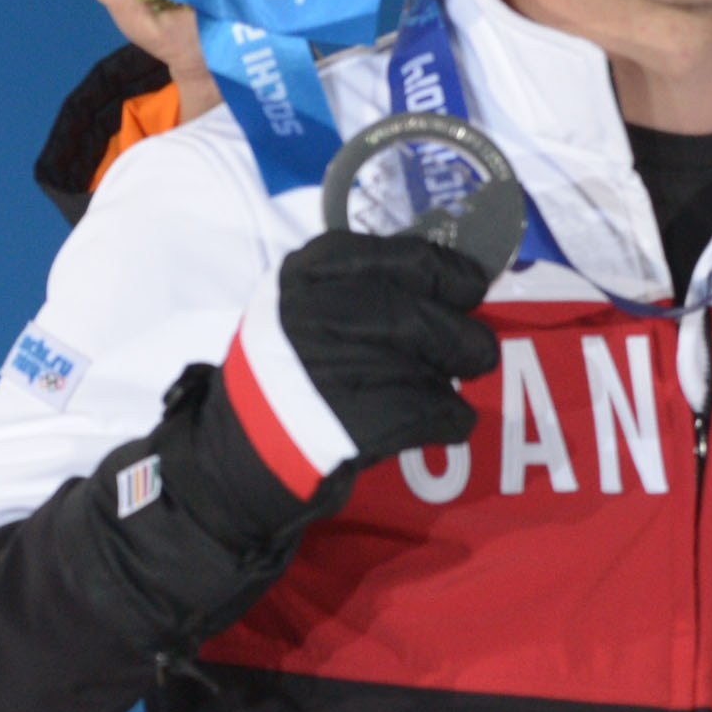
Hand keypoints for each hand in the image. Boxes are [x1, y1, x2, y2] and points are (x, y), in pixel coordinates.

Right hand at [170, 232, 499, 548]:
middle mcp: (315, 313)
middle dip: (462, 335)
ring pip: (431, 364)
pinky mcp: (350, 421)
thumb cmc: (287, 372)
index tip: (470, 286)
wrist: (235, 455)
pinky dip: (451, 418)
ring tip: (441, 388)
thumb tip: (459, 281)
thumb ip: (365, 286)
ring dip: (450, 380)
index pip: (405, 257)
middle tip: (476, 352)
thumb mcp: (303, 307)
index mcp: (307, 274)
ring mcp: (330, 367)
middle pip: (423, 315)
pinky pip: (435, 411)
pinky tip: (442, 422)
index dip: (449, 271)